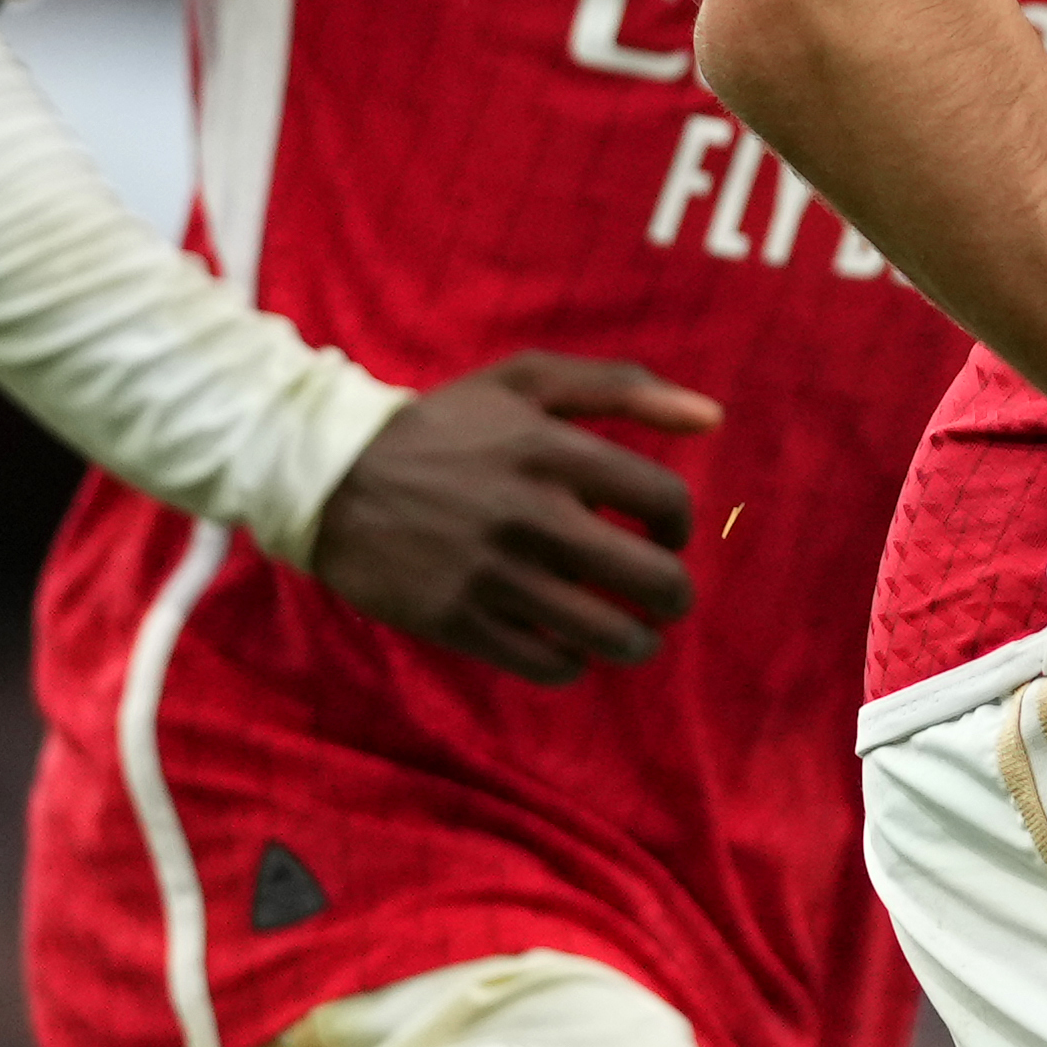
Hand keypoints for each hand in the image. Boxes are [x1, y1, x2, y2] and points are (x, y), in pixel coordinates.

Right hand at [305, 352, 720, 685]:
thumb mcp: (527, 381)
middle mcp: (531, 514)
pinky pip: (549, 664)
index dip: (680, 523)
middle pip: (652, 579)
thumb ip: (623, 387)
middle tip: (663, 595)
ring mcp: (494, 573)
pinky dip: (574, 663)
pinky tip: (568, 644)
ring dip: (636, 640)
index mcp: (554, 450)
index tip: (663, 531)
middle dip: (674, 595)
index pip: (666, 500)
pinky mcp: (459, 621)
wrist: (334, 478)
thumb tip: (712, 417)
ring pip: (609, 633)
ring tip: (631, 631)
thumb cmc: (446, 427)